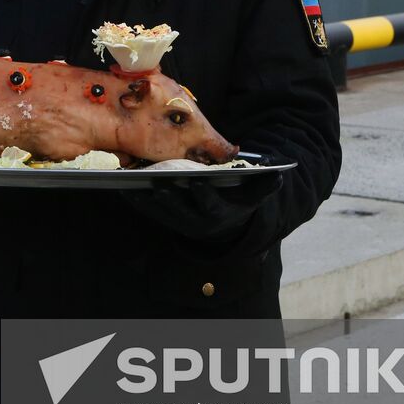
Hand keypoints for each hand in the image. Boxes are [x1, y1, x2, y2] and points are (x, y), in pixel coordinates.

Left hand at [128, 171, 282, 245]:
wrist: (224, 229)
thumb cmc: (238, 202)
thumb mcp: (253, 196)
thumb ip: (264, 186)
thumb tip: (279, 174)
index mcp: (219, 213)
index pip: (210, 205)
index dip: (203, 195)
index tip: (196, 181)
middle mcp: (197, 221)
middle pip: (180, 210)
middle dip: (169, 197)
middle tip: (158, 182)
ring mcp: (179, 222)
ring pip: (161, 213)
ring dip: (147, 200)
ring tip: (133, 184)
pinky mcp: (165, 220)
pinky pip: (148, 212)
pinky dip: (137, 201)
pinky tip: (124, 187)